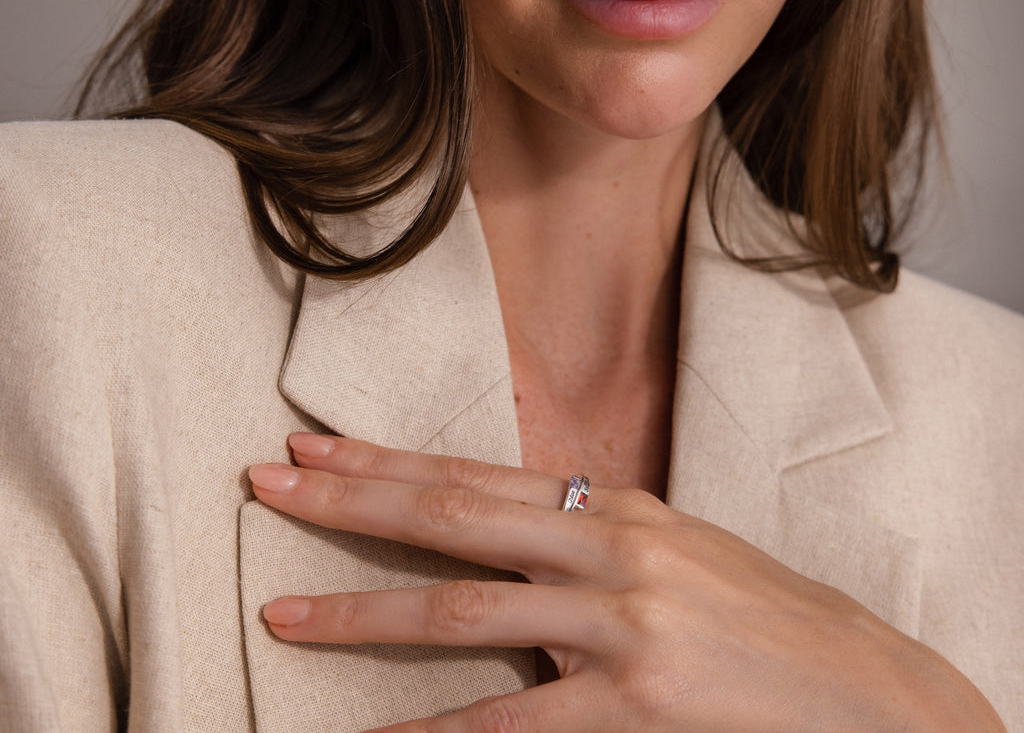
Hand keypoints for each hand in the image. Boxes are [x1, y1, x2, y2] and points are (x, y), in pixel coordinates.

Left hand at [248, 435, 1005, 732]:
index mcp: (616, 505)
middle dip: (351, 500)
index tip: (315, 446)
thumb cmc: (760, 617)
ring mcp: (621, 625)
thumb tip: (505, 526)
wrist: (864, 690)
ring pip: (464, 612)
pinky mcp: (636, 705)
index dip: (387, 459)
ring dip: (363, 614)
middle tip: (269, 486)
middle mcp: (610, 548)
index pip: (473, 472)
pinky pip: (512, 724)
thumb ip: (589, 533)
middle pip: (453, 516)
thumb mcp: (671, 549)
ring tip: (284, 613)